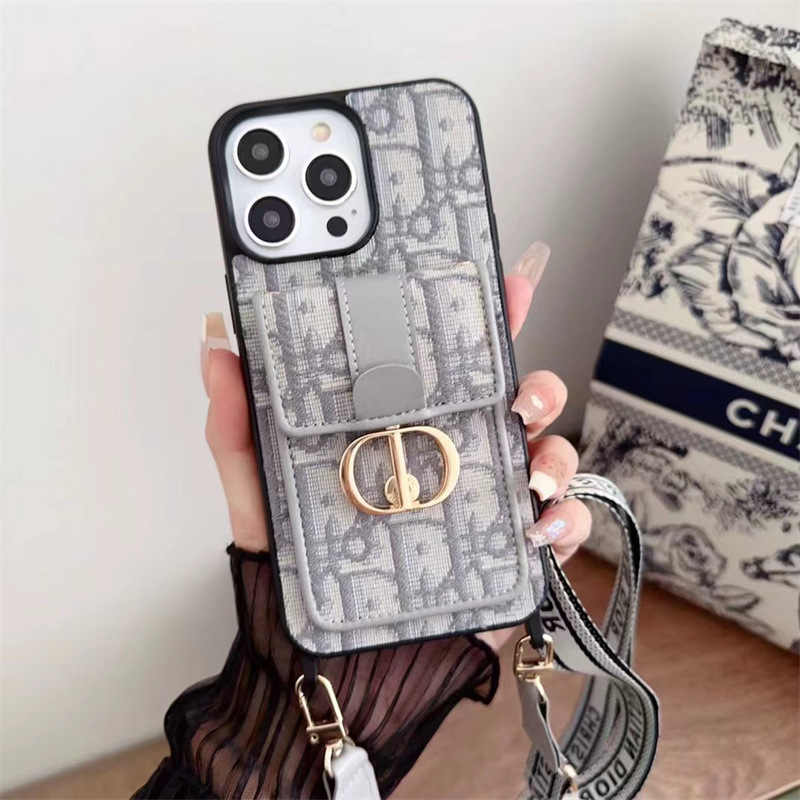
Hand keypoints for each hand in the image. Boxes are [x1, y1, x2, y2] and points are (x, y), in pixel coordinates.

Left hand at [202, 242, 590, 648]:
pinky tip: (541, 523)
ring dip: (555, 449)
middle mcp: (456, 457)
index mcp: (408, 430)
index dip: (485, 320)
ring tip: (531, 468)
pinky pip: (562, 524)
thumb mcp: (261, 491)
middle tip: (518, 394)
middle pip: (517, 400)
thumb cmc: (301, 569)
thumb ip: (237, 425)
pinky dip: (568, 518)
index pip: (452, 365)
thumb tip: (216, 345)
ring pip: (550, 453)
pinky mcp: (512, 553)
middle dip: (535, 384)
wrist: (335, 656)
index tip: (504, 285)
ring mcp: (488, 502)